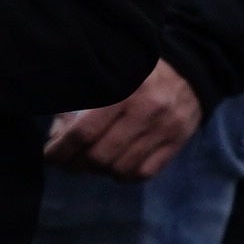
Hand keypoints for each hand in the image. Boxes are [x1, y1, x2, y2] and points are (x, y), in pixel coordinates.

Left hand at [47, 59, 202, 179]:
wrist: (192, 69)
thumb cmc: (139, 72)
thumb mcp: (108, 75)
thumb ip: (78, 103)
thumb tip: (57, 138)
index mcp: (125, 88)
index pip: (83, 132)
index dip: (60, 150)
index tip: (50, 154)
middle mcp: (147, 109)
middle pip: (99, 156)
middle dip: (76, 164)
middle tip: (69, 160)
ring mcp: (165, 128)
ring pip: (120, 169)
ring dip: (100, 171)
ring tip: (94, 161)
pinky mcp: (178, 142)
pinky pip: (142, 174)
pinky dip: (124, 175)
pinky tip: (118, 163)